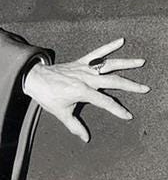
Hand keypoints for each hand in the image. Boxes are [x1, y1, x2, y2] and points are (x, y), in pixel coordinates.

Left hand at [23, 38, 149, 142]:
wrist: (34, 78)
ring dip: (125, 63)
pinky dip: (108, 46)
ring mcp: (83, 68)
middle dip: (130, 85)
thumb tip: (85, 139)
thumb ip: (74, 125)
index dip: (117, 110)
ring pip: (108, 64)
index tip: (128, 115)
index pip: (105, 102)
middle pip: (112, 81)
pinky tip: (120, 41)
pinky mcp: (80, 62)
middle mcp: (85, 78)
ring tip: (141, 61)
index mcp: (82, 91)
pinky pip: (96, 53)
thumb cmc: (47, 96)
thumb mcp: (60, 113)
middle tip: (145, 88)